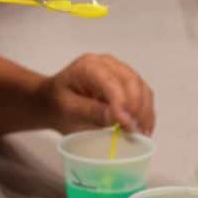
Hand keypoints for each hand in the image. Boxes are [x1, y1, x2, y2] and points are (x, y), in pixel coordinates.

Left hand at [39, 54, 154, 134]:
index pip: (112, 82)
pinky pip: (142, 93)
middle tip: (137, 133)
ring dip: (145, 111)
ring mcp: (117, 70)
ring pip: (141, 87)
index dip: (123, 104)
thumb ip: (92, 112)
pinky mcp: (125, 81)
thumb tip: (119, 117)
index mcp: (88, 66)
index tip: (127, 126)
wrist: (52, 100)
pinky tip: (143, 127)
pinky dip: (146, 111)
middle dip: (138, 109)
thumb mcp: (68, 110)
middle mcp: (106, 63)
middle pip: (131, 82)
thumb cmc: (56, 104)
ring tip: (143, 133)